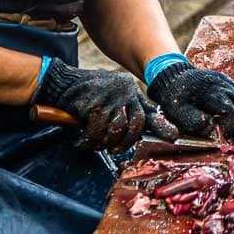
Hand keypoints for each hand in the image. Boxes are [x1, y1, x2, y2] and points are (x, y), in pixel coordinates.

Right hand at [35, 59, 176, 152]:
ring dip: (105, 141)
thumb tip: (137, 133)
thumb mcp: (111, 100)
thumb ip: (125, 112)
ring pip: (117, 129)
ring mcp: (111, 96)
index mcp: (131, 91)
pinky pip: (97, 131)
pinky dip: (88, 140)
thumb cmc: (85, 96)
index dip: (162, 126)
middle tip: (114, 149)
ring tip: (95, 142)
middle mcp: (125, 91)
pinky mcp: (95, 103)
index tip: (173, 135)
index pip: (150, 111)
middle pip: (137, 124)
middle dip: (126, 142)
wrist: (60, 83)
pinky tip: (81, 141)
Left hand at [148, 62, 233, 138]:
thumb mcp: (177, 111)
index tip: (224, 138)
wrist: (173, 77)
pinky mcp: (229, 82)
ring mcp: (227, 81)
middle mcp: (221, 83)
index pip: (229, 110)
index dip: (229, 127)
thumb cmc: (174, 97)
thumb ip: (193, 122)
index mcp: (208, 91)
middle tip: (227, 134)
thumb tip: (211, 127)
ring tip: (233, 127)